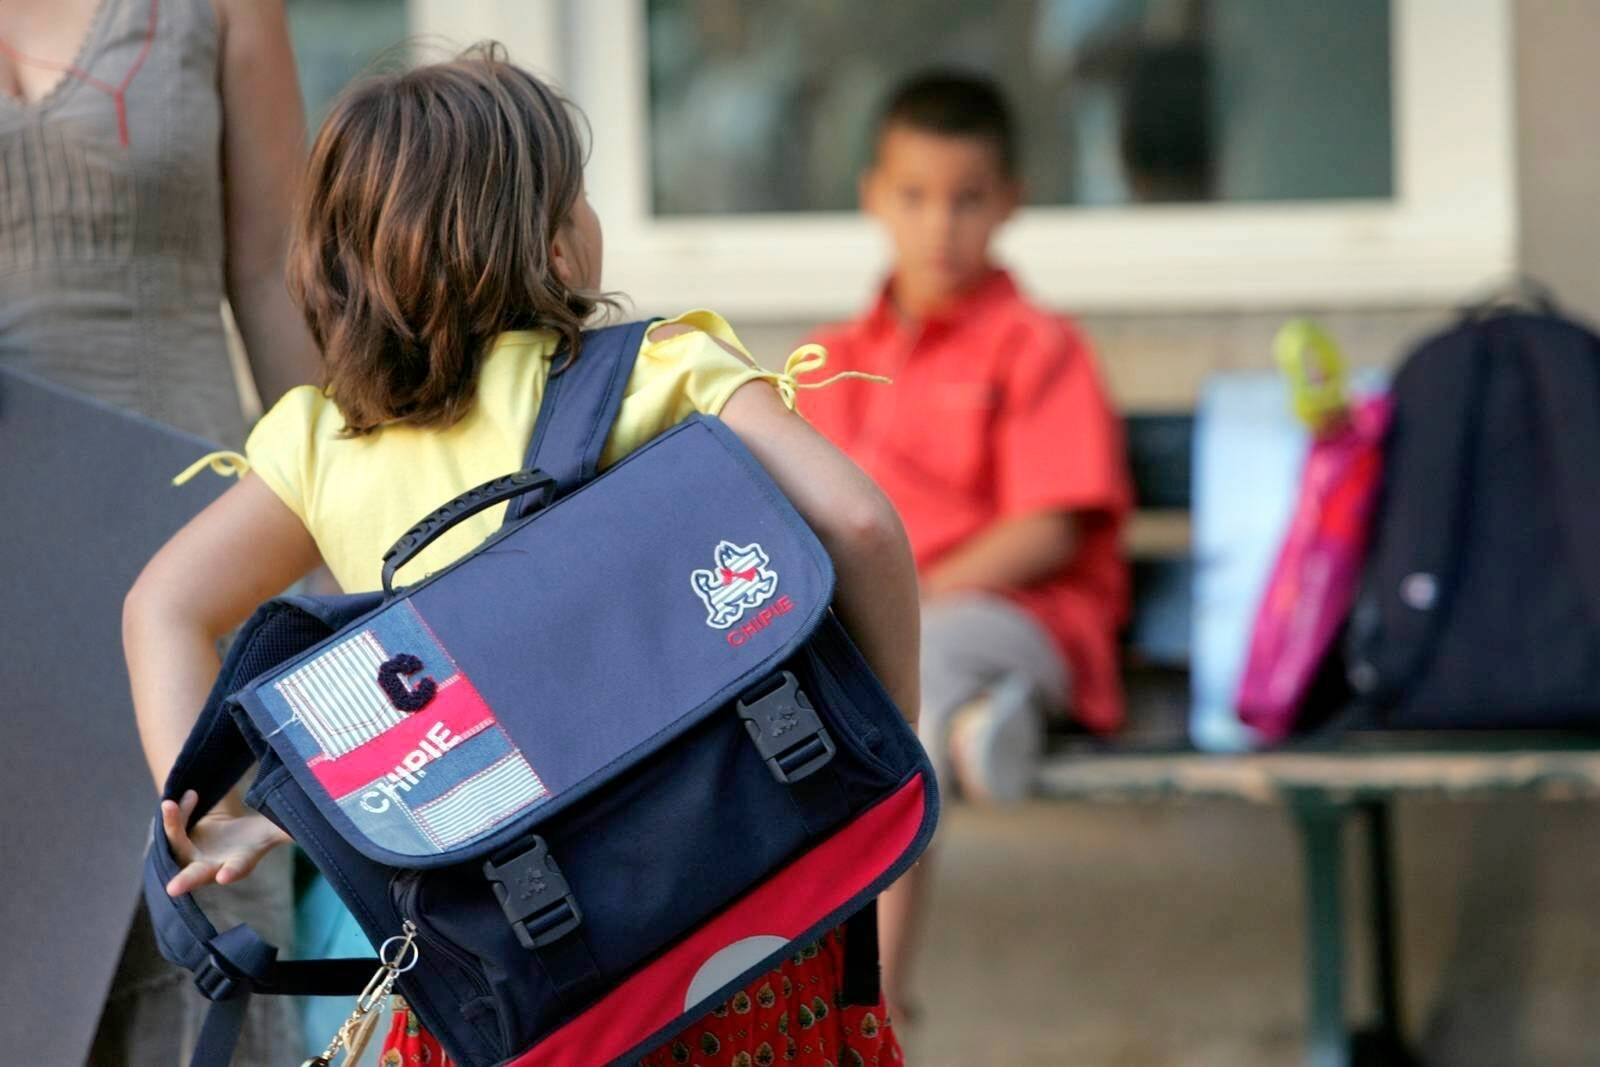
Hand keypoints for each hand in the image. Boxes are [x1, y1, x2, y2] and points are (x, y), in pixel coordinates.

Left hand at [161, 789, 290, 895]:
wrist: (225, 831)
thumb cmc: (252, 835)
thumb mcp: (272, 830)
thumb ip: (288, 830)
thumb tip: (321, 823)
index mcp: (238, 862)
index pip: (237, 867)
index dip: (232, 871)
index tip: (224, 877)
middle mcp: (211, 866)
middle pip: (196, 874)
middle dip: (186, 881)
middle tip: (173, 889)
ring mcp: (190, 857)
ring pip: (176, 844)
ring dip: (172, 824)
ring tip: (170, 803)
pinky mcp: (177, 844)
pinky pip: (173, 828)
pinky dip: (178, 812)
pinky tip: (190, 794)